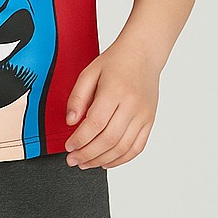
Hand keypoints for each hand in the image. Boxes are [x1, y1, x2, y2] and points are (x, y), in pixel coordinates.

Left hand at [63, 40, 160, 168]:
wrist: (144, 54)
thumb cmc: (116, 62)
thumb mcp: (89, 72)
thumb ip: (77, 97)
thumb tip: (71, 122)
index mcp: (115, 90)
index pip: (95, 123)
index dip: (80, 139)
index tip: (69, 146)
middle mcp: (132, 104)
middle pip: (109, 139)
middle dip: (87, 154)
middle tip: (73, 159)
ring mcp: (143, 115)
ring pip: (123, 147)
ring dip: (102, 160)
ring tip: (86, 163)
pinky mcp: (149, 121)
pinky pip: (137, 147)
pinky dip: (121, 159)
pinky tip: (106, 161)